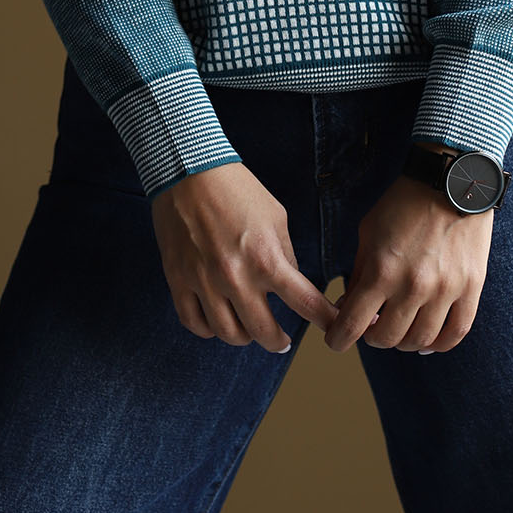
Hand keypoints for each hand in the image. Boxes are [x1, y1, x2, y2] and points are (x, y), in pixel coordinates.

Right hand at [151, 162, 340, 351]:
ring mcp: (204, 281)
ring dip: (244, 336)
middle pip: (263, 332)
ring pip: (228, 334)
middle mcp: (236, 277)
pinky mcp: (178, 279)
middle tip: (282, 340)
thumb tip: (289, 285)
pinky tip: (217, 322)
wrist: (188, 170)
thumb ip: (285, 255)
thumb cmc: (237, 189)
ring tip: (248, 328)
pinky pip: (194, 323)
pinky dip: (208, 330)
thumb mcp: (275, 217)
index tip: (334, 328)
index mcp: (266, 258)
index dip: (325, 321)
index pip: (305, 303)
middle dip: (279, 342)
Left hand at [324, 175, 493, 353]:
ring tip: (399, 329)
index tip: (337, 340)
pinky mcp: (471, 288)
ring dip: (403, 342)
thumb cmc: (404, 204)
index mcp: (382, 270)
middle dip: (372, 338)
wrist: (452, 181)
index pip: (352, 324)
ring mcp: (445, 289)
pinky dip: (438, 344)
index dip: (338, 339)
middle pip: (387, 339)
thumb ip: (359, 272)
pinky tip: (427, 340)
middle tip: (371, 327)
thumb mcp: (369, 232)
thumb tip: (348, 306)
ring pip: (420, 341)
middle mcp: (413, 286)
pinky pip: (455, 333)